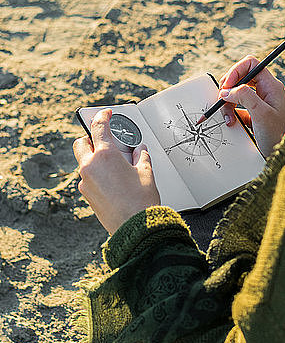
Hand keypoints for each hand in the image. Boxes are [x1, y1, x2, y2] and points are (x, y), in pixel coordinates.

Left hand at [73, 109, 160, 233]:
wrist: (135, 229)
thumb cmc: (141, 201)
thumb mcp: (145, 172)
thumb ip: (140, 156)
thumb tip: (138, 150)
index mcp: (105, 156)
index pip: (98, 127)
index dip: (102, 116)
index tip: (106, 113)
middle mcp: (90, 167)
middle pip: (81, 143)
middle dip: (91, 138)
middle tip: (106, 139)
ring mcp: (86, 183)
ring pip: (84, 162)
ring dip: (95, 158)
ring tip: (115, 163)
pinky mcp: (87, 196)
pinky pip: (88, 178)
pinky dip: (97, 174)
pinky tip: (113, 179)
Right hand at [218, 55, 284, 157]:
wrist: (284, 156)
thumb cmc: (278, 136)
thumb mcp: (261, 114)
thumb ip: (244, 97)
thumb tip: (227, 90)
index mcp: (271, 86)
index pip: (251, 64)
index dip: (236, 71)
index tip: (226, 86)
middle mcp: (266, 91)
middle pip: (241, 78)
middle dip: (228, 90)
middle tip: (223, 102)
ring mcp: (260, 102)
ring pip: (237, 93)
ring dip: (228, 104)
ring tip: (229, 119)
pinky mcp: (254, 114)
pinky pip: (237, 107)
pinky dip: (231, 114)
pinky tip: (233, 123)